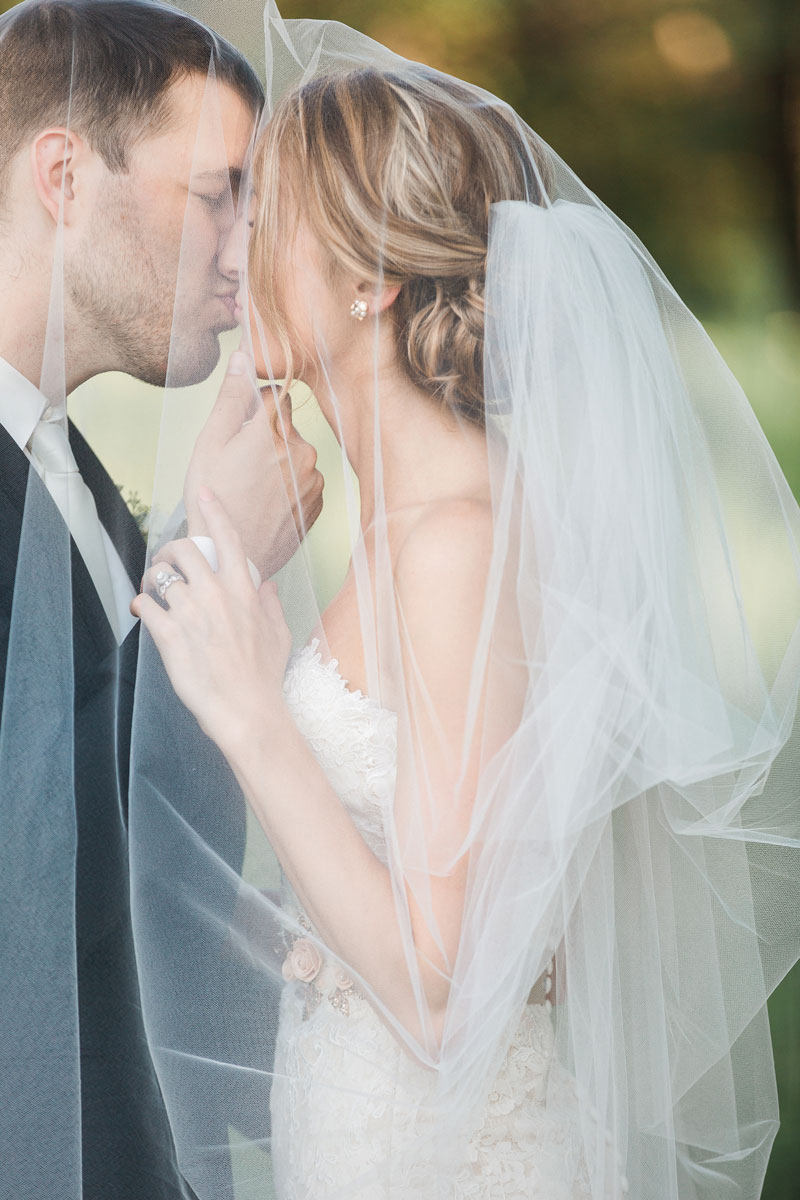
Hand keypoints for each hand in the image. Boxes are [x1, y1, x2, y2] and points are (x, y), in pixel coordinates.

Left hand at [132, 487, 292, 755]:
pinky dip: (140, 605)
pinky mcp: (169, 634)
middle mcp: (216, 595)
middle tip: (166, 562)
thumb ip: (271, 604)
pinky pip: (145, 605)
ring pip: (160, 575)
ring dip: (152, 578)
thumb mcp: (279, 635)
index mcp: (244, 591)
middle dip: (170, 549)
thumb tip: (267, 585)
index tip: (204, 493)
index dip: (214, 511)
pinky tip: (143, 612)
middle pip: (184, 549)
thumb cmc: (264, 677)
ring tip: (152, 590)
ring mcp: (191, 613)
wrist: (245, 709)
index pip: (228, 539)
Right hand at [184, 349, 323, 578]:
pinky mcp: (318, 501)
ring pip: (295, 454)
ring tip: (252, 490)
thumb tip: (243, 356)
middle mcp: (301, 449)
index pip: (274, 395)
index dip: (255, 408)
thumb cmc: (213, 500)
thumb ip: (231, 398)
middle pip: (285, 426)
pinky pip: (304, 480)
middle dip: (265, 438)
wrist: (233, 556)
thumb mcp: (210, 444)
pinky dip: (288, 487)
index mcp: (273, 430)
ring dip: (278, 464)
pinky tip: (267, 504)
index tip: (241, 428)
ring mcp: (313, 478)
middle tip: (240, 467)